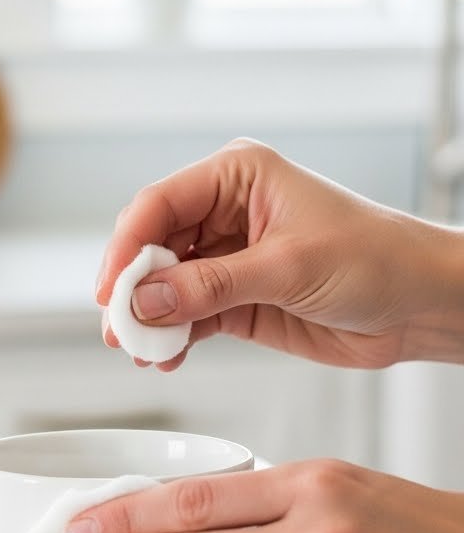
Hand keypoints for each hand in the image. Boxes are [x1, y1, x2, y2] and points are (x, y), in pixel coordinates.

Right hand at [96, 139, 463, 370]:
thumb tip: (147, 300)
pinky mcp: (238, 299)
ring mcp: (230, 258)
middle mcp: (226, 212)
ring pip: (166, 286)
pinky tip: (166, 356)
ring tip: (140, 349)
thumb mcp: (288, 267)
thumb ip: (211, 286)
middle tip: (120, 327)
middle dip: (133, 288)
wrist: (420, 304)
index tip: (111, 290)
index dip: (127, 247)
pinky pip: (189, 316)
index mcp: (237, 176)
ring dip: (149, 319)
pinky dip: (173, 338)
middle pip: (154, 246)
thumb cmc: (377, 258)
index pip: (160, 204)